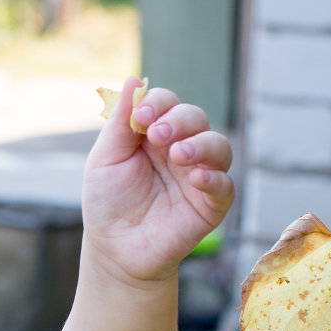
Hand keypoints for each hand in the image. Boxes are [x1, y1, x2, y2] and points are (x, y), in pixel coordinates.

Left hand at [82, 76, 234, 286]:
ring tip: (178, 155)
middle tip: (157, 134)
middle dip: (179, 120)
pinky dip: (213, 177)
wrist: (115, 249)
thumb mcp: (106, 160)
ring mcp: (199, 174)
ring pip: (218, 146)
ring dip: (201, 144)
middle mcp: (181, 148)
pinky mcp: (211, 203)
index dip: (158, 103)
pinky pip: (224, 185)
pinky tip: (196, 177)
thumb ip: (120, 123)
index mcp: (154, 134)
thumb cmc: (108, 202)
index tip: (140, 116)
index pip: (167, 103)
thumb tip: (133, 80)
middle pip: (195, 118)